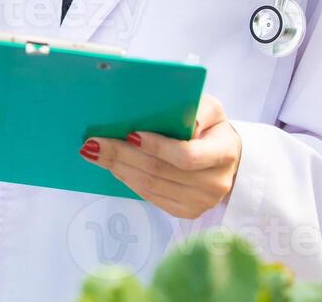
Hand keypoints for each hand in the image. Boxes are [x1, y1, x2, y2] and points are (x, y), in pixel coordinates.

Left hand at [78, 94, 241, 218]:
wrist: (228, 159)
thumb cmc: (213, 128)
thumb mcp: (212, 109)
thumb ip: (200, 111)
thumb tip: (186, 124)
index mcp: (223, 153)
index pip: (186, 156)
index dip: (157, 147)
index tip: (130, 134)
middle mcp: (214, 184)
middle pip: (160, 172)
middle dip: (123, 156)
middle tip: (93, 144)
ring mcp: (200, 202)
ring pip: (151, 187)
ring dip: (119, 169)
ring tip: (95, 153)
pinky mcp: (187, 212)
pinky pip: (151, 197)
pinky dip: (128, 181)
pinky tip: (113, 167)